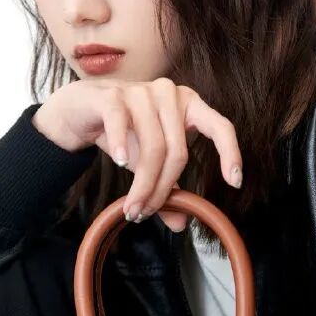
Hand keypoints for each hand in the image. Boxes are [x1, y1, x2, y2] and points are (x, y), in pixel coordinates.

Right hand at [33, 77, 242, 230]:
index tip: (234, 182)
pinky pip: (121, 124)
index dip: (230, 153)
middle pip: (177, 152)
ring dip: (141, 183)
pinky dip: (122, 146)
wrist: (81, 109)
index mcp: (189, 105)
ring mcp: (141, 91)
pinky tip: (121, 164)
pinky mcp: (112, 95)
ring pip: (152, 146)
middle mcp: (170, 94)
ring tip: (131, 207)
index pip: (220, 126)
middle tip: (145, 213)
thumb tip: (181, 224)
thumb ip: (166, 187)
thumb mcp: (147, 160)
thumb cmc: (123, 132)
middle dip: (161, 189)